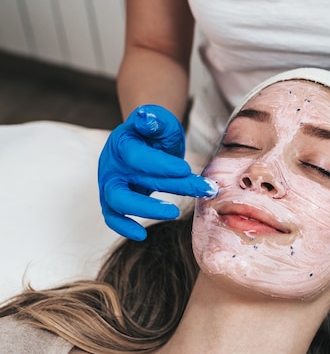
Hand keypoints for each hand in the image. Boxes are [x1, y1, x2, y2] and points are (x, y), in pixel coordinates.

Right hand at [98, 105, 218, 240]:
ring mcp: (110, 184)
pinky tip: (142, 235)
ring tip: (175, 212)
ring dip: (147, 210)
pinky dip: (124, 227)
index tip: (185, 169)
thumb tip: (147, 118)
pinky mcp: (114, 199)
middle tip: (196, 190)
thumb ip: (155, 120)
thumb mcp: (159, 120)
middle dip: (160, 190)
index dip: (160, 164)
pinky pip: (113, 217)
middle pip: (125, 185)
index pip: (135, 156)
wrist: (147, 140)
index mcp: (121, 143)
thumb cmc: (155, 131)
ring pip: (118, 203)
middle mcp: (111, 166)